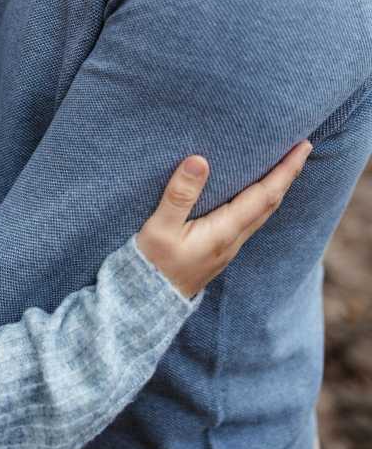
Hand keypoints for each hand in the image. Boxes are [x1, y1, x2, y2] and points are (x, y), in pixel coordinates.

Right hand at [136, 141, 311, 297]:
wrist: (147, 301)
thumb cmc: (153, 263)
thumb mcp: (160, 227)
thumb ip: (180, 194)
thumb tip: (199, 160)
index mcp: (224, 231)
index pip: (264, 195)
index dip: (285, 171)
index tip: (302, 147)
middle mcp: (233, 239)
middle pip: (270, 203)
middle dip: (287, 175)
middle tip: (300, 148)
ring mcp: (228, 246)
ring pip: (261, 212)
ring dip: (276, 187)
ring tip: (282, 166)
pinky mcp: (219, 248)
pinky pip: (249, 219)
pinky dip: (260, 199)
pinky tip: (253, 192)